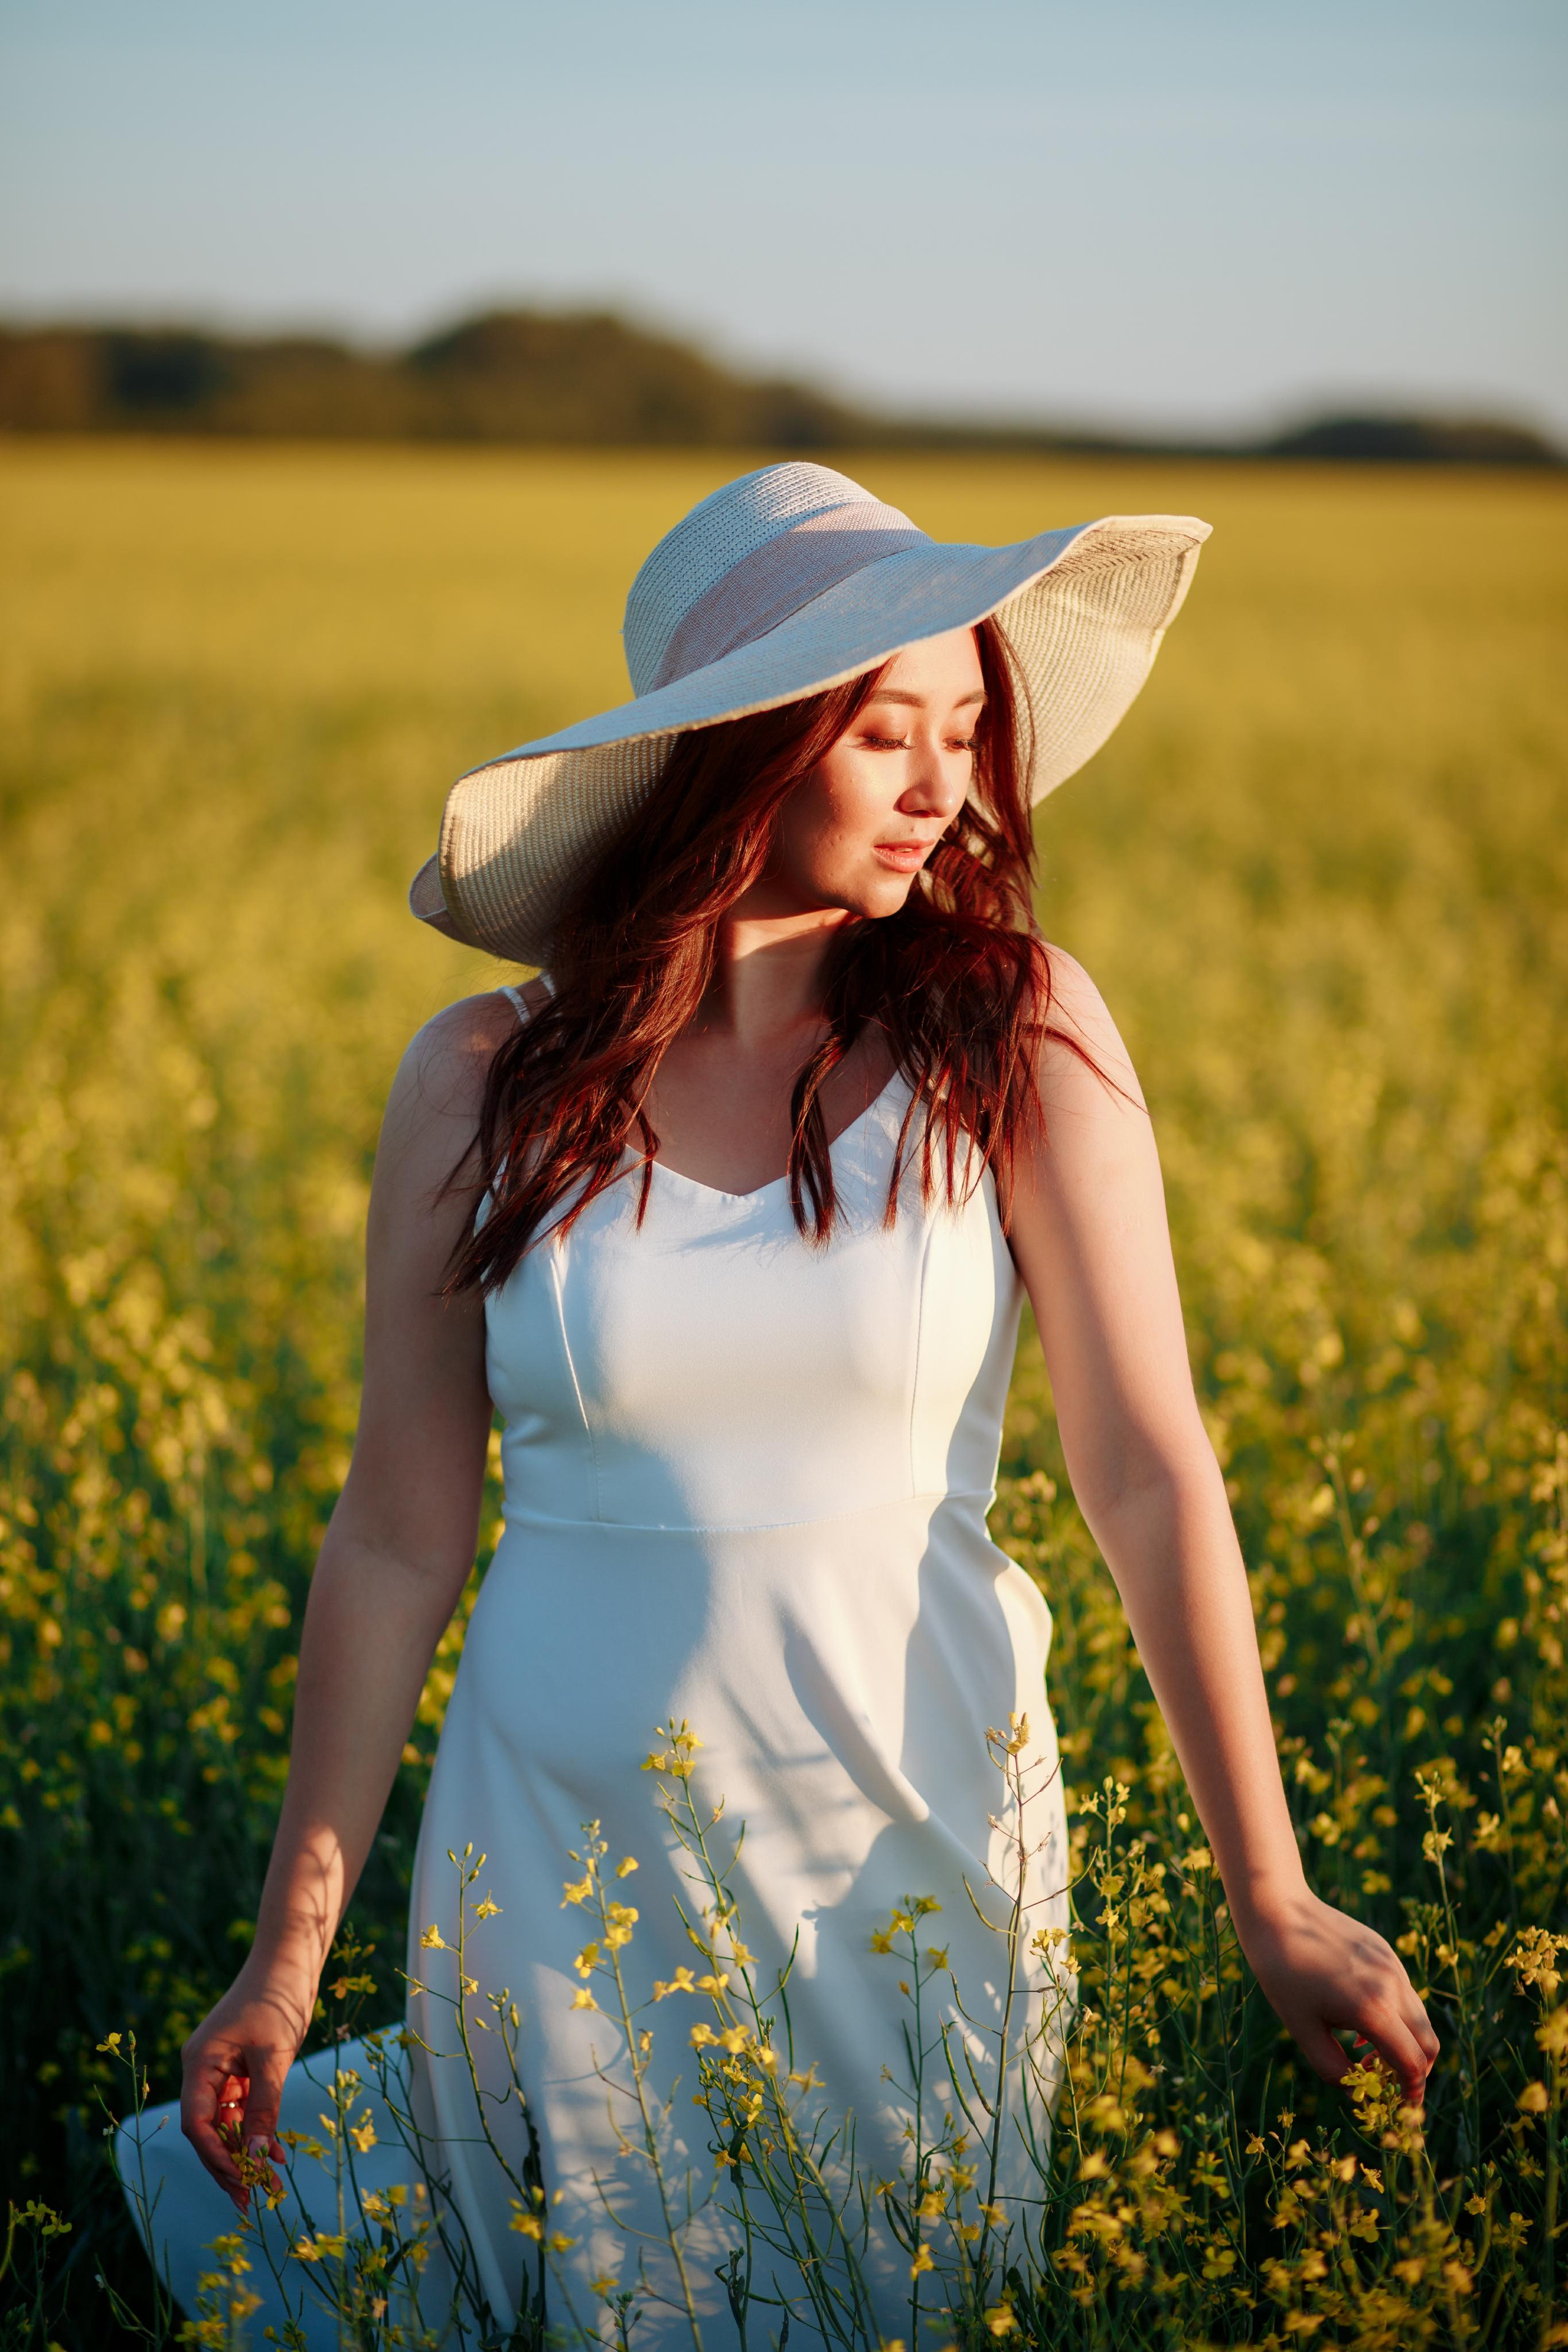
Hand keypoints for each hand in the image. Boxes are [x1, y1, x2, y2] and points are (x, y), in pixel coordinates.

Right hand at [180, 1964, 314, 2208]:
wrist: (291, 1961)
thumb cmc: (278, 2000)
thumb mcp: (274, 2058)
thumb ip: (263, 2108)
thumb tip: (256, 2157)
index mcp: (199, 2063)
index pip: (197, 2122)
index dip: (216, 2156)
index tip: (240, 2182)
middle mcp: (202, 2069)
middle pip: (208, 2128)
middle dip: (229, 2163)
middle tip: (252, 2199)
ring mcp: (219, 2069)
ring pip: (226, 2122)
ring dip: (245, 2150)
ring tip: (269, 2183)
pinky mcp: (237, 2068)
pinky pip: (240, 2107)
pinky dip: (255, 2128)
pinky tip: (274, 2153)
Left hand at [1235, 1885, 1439, 2105]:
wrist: (1278, 1911)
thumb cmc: (1283, 1972)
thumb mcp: (1301, 2028)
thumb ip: (1332, 2067)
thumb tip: (1355, 2087)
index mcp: (1373, 2008)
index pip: (1411, 2063)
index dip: (1411, 2092)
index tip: (1402, 2107)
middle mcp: (1392, 1986)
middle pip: (1427, 2043)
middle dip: (1415, 2071)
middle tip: (1389, 2084)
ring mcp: (1393, 1965)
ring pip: (1419, 2018)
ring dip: (1405, 2043)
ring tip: (1366, 2051)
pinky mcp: (1386, 1951)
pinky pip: (1405, 1994)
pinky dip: (1397, 2017)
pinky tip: (1361, 2018)